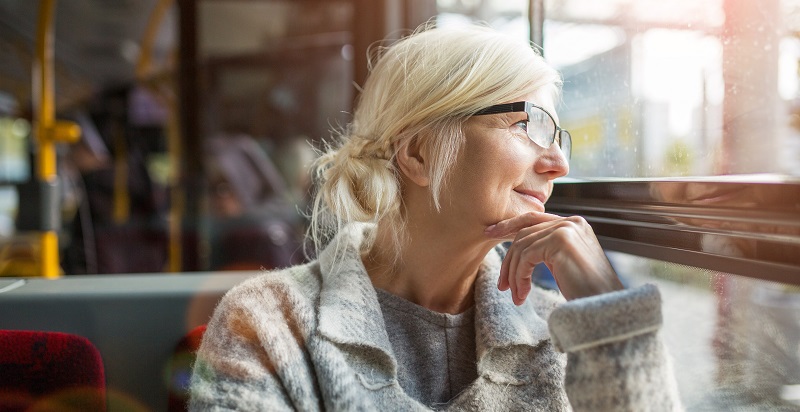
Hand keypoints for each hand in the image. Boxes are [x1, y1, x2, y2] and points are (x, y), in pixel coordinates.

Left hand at [486, 212, 623, 303]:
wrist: (606, 309)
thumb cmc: (586, 293)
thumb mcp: (564, 265)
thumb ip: (547, 250)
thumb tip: (518, 249)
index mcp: (574, 224)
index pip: (533, 219)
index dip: (509, 225)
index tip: (490, 234)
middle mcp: (572, 221)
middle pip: (524, 232)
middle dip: (508, 259)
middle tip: (502, 285)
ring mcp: (567, 228)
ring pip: (522, 246)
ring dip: (513, 274)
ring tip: (515, 295)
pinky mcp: (561, 241)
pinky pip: (526, 256)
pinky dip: (519, 276)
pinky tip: (522, 294)